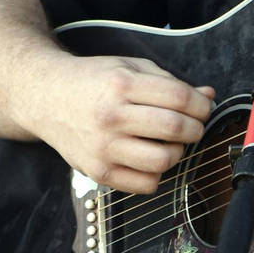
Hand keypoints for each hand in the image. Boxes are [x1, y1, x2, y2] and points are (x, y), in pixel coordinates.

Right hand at [31, 53, 214, 193]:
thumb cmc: (92, 82)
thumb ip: (169, 82)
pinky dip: (156, 174)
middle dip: (195, 128)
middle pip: (175, 128)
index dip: (200, 104)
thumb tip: (208, 96)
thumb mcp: (129, 68)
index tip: (202, 107)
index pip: (179, 97)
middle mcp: (111, 116)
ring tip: (170, 143)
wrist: (45, 98)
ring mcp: (103, 147)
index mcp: (121, 84)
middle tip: (192, 126)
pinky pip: (146, 184)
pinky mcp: (98, 172)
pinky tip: (149, 158)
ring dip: (178, 152)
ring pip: (164, 160)